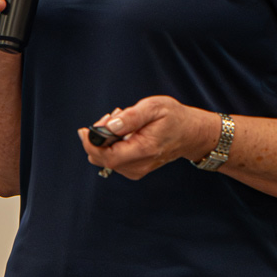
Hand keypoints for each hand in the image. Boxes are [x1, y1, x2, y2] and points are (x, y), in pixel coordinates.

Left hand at [77, 97, 219, 179]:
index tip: (85, 129)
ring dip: (105, 139)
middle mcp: (139, 165)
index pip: (108, 157)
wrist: (190, 133)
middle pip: (102, 158)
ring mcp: (136, 169)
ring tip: (121, 120)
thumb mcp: (154, 107)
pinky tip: (123, 130)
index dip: (92, 144)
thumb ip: (131, 117)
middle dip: (98, 137)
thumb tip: (109, 126)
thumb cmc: (174, 118)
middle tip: (112, 116)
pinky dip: (111, 144)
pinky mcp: (134, 168)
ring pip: (104, 159)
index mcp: (144, 150)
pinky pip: (112, 159)